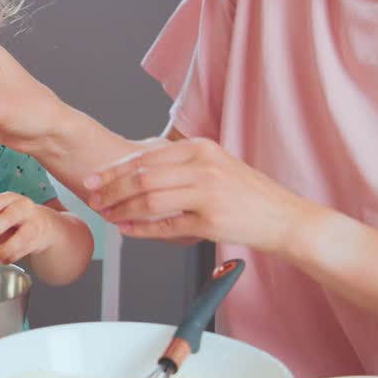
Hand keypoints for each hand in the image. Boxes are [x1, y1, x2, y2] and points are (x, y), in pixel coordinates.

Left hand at [0, 192, 58, 264]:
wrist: (43, 225)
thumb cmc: (12, 219)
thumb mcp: (0, 213)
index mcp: (7, 198)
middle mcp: (22, 207)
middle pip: (8, 216)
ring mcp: (32, 222)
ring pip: (21, 236)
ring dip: (5, 248)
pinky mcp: (37, 238)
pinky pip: (24, 249)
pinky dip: (12, 257)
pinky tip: (2, 261)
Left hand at [86, 137, 294, 252]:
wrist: (285, 218)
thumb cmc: (249, 196)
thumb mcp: (216, 167)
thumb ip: (181, 167)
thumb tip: (137, 176)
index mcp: (201, 148)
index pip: (146, 157)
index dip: (115, 169)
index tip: (95, 178)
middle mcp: (203, 165)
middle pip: (142, 176)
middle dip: (110, 189)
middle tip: (92, 198)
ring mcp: (207, 193)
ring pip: (149, 199)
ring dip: (121, 208)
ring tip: (106, 215)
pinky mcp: (211, 221)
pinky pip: (166, 226)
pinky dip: (141, 229)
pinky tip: (128, 229)